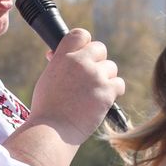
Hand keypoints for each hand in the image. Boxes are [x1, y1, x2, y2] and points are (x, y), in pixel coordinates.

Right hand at [28, 28, 123, 145]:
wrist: (52, 131)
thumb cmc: (47, 109)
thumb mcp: (47, 78)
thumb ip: (58, 63)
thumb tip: (57, 54)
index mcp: (63, 57)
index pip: (80, 34)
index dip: (85, 43)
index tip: (83, 54)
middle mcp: (80, 62)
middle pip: (100, 48)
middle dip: (97, 61)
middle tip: (90, 77)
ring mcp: (95, 76)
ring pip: (111, 67)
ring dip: (106, 78)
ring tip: (94, 93)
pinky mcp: (107, 92)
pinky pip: (119, 84)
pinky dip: (114, 92)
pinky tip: (104, 100)